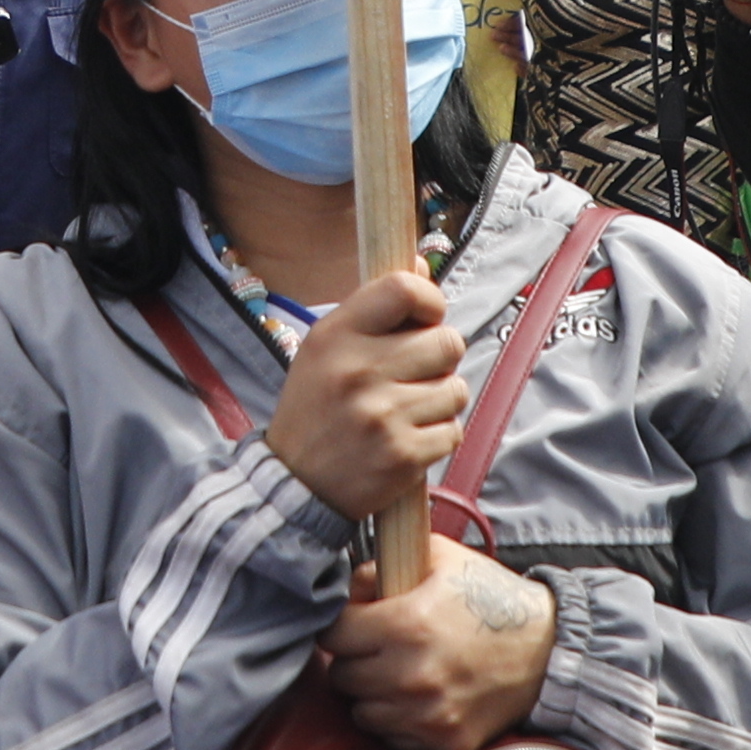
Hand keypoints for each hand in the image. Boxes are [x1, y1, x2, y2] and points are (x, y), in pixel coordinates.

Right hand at [261, 268, 470, 521]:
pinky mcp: (403, 456)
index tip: (426, 318)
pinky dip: (438, 437)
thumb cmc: (316, 408)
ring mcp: (382, 416)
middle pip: (446, 342)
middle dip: (439, 360)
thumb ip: (374, 308)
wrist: (295, 484)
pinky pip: (452, 431)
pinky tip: (407, 440)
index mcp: (336, 336)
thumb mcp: (326, 348)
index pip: (404, 289)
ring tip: (406, 412)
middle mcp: (358, 372)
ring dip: (440, 401)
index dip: (429, 301)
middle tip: (413, 376)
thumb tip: (422, 265)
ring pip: (455, 389)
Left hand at [320, 557, 560, 749]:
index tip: (356, 624)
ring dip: (373, 694)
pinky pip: (393, 736)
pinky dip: (398, 720)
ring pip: (362, 712)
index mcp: (407, 624)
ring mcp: (428, 714)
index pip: (334, 635)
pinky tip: (420, 697)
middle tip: (380, 649)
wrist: (548, 649)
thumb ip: (383, 566)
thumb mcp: (440, 559)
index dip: (342, 626)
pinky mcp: (444, 741)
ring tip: (399, 674)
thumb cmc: (491, 599)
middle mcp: (412, 675)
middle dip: (356, 659)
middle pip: (342, 676)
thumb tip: (348, 591)